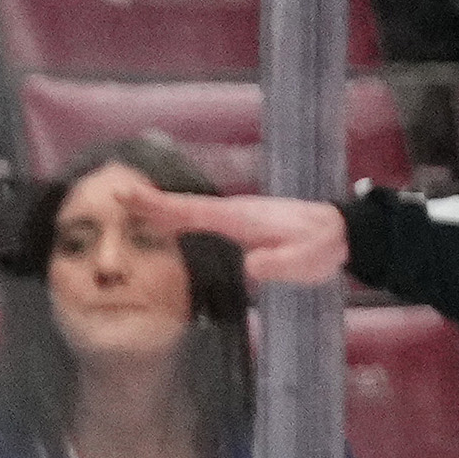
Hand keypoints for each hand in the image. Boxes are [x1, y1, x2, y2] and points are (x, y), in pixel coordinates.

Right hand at [115, 182, 345, 286]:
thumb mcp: (304, 259)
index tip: (128, 194)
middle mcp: (233, 212)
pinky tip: (165, 224)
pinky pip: (201, 219)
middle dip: (150, 202)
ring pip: (190, 211)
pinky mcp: (241, 225)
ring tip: (129, 208)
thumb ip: (277, 263)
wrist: (342, 231)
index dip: (159, 205)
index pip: (191, 210)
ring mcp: (236, 217)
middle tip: (116, 193)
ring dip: (160, 209)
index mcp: (240, 218)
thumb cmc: (321, 246)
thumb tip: (251, 264)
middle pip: (183, 207)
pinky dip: (178, 218)